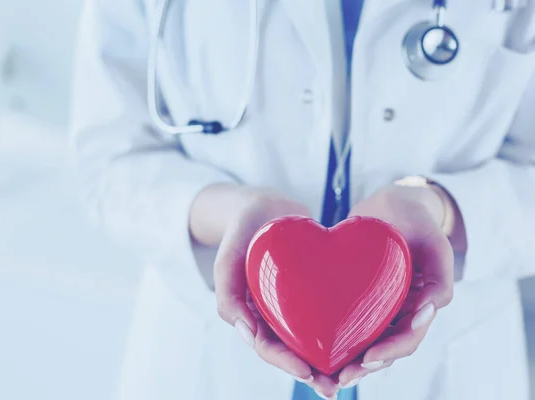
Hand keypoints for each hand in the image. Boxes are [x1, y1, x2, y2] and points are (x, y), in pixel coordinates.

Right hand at [213, 189, 340, 398]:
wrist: (265, 206)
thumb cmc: (241, 232)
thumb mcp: (227, 260)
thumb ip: (228, 296)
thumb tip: (248, 335)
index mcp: (252, 314)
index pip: (267, 346)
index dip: (286, 362)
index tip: (308, 372)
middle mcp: (274, 314)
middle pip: (293, 350)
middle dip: (313, 372)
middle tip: (334, 387)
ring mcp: (295, 304)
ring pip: (313, 337)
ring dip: (330, 358)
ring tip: (353, 373)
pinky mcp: (314, 292)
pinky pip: (328, 312)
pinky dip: (343, 328)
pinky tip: (365, 336)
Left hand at [336, 184, 454, 387]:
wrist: (391, 203)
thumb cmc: (417, 219)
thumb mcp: (435, 242)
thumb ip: (441, 277)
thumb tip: (428, 312)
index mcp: (421, 305)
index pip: (407, 338)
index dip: (390, 352)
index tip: (367, 359)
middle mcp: (399, 310)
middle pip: (383, 348)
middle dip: (362, 366)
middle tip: (338, 379)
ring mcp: (377, 305)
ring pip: (363, 340)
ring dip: (346, 359)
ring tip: (323, 374)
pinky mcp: (356, 296)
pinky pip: (345, 319)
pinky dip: (333, 335)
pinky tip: (310, 343)